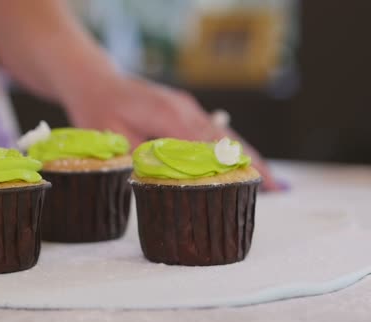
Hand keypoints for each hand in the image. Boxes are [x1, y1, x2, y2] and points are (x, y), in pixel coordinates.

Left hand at [62, 75, 279, 190]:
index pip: (208, 145)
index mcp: (168, 116)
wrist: (96, 82)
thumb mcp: (113, 139)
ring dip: (246, 154)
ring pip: (223, 132)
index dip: (232, 166)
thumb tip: (165, 181)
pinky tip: (241, 162)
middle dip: (251, 162)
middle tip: (276, 189)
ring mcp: (186, 107)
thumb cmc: (99, 111)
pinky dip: (230, 146)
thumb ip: (140, 159)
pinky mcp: (184, 110)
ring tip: (269, 179)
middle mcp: (184, 109)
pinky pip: (213, 129)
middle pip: (225, 138)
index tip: (254, 183)